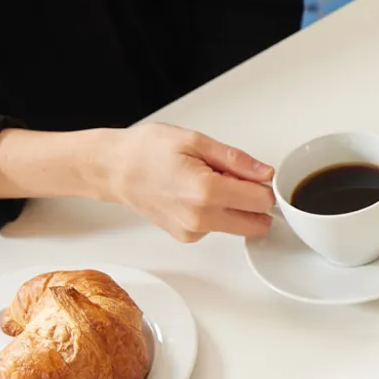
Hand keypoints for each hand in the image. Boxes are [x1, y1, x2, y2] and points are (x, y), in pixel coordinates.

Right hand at [91, 124, 276, 242]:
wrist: (112, 169)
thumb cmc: (147, 151)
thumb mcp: (196, 142)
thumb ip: (236, 160)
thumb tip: (265, 174)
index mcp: (206, 191)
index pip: (263, 201)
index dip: (263, 186)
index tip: (252, 174)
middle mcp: (201, 218)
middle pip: (257, 223)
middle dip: (255, 203)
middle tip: (235, 180)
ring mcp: (192, 231)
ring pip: (238, 227)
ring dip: (236, 208)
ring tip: (209, 183)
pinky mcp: (186, 237)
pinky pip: (218, 228)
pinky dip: (217, 213)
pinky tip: (196, 195)